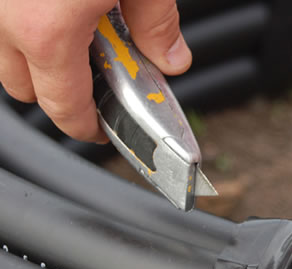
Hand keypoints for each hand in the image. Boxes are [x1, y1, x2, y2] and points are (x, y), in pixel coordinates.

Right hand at [0, 0, 191, 141]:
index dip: (86, 128)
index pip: (65, 108)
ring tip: (80, 38)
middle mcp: (4, 18)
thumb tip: (171, 59)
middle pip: (25, 88)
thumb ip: (157, 24)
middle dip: (61, 97)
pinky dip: (26, 28)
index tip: (101, 131)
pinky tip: (61, 8)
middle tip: (97, 84)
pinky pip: (1, 23)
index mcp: (47, 30)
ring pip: (5, 54)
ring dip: (38, 60)